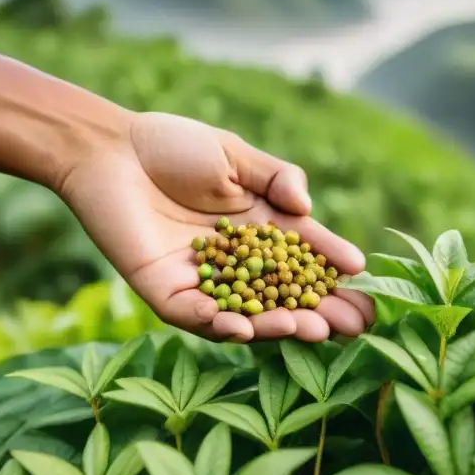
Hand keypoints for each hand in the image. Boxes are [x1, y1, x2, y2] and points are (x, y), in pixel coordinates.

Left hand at [58, 112, 374, 342]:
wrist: (111, 150)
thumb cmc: (173, 145)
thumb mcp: (236, 154)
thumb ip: (277, 177)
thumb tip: (307, 209)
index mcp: (261, 229)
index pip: (306, 255)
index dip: (334, 266)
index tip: (363, 278)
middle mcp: (238, 263)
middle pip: (286, 295)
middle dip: (321, 310)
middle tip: (353, 325)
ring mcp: (204, 282)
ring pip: (248, 314)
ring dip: (280, 325)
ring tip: (310, 328)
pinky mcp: (166, 293)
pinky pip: (198, 318)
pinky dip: (222, 326)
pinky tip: (247, 329)